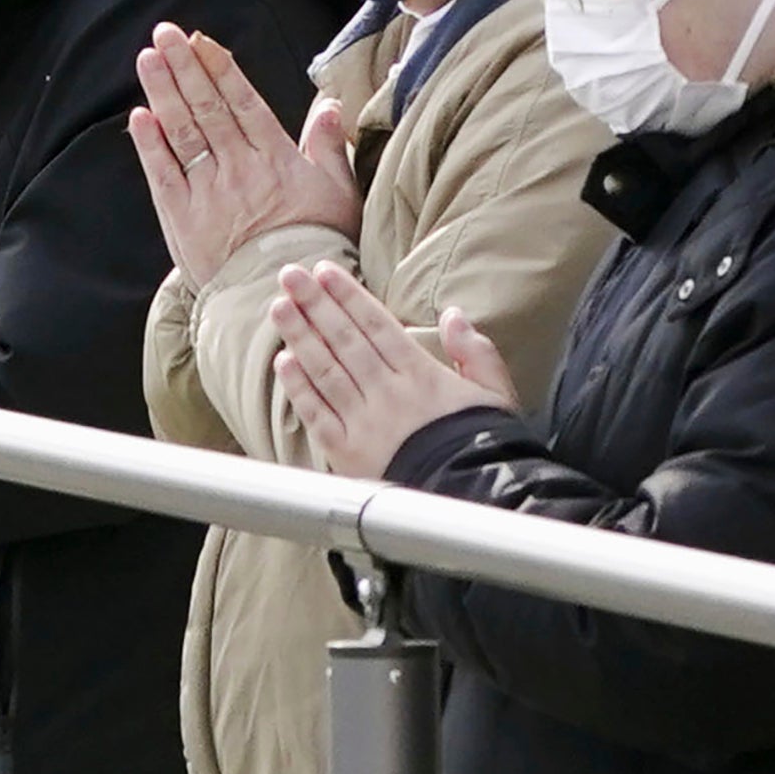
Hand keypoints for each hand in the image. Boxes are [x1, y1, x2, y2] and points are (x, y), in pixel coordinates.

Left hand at [130, 19, 362, 282]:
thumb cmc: (318, 246)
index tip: (202, 41)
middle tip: (165, 33)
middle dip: (185, 67)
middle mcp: (239, 168)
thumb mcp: (338, 194)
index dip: (221, 69)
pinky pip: (164, 173)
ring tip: (148, 58)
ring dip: (164, 92)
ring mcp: (208, 191)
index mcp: (276, 159)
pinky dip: (149, 144)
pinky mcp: (183, 217)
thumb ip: (328, 148)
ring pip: (183, 132)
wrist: (284, 297)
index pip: (243, 103)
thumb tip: (330, 107)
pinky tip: (139, 116)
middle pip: (208, 108)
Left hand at [266, 260, 519, 480]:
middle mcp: (388, 394)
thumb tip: (454, 314)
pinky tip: (283, 362)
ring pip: (325, 371)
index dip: (348, 295)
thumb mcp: (495, 395)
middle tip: (290, 276)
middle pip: (344, 340)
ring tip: (279, 307)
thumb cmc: (488, 448)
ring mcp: (365, 423)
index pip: (376, 325)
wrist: (477, 501)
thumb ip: (476, 352)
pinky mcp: (348, 454)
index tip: (324, 272)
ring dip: (300, 336)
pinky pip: (317, 414)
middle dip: (315, 304)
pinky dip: (299, 387)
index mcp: (422, 376)